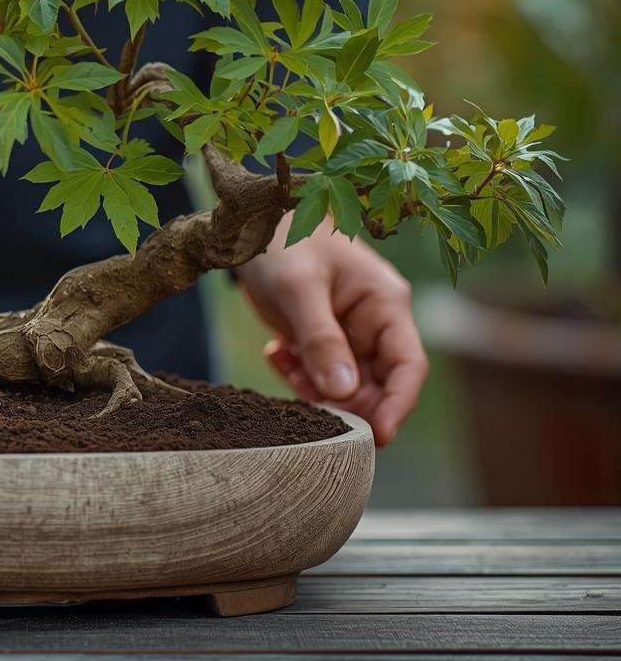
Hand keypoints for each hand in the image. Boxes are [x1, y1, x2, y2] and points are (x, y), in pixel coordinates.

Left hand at [234, 217, 426, 446]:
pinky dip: (296, 374)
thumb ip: (321, 340)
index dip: (398, 405)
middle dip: (345, 401)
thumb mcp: (299, 289)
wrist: (251, 223)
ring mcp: (348, 331)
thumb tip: (343, 392)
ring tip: (283, 360)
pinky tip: (274, 351)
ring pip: (344, 384)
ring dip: (314, 387)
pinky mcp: (321, 338)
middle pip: (377, 384)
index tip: (378, 438)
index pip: (408, 366)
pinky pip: (318, 374)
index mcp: (385, 304)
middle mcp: (374, 321)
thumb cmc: (284, 242)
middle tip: (306, 395)